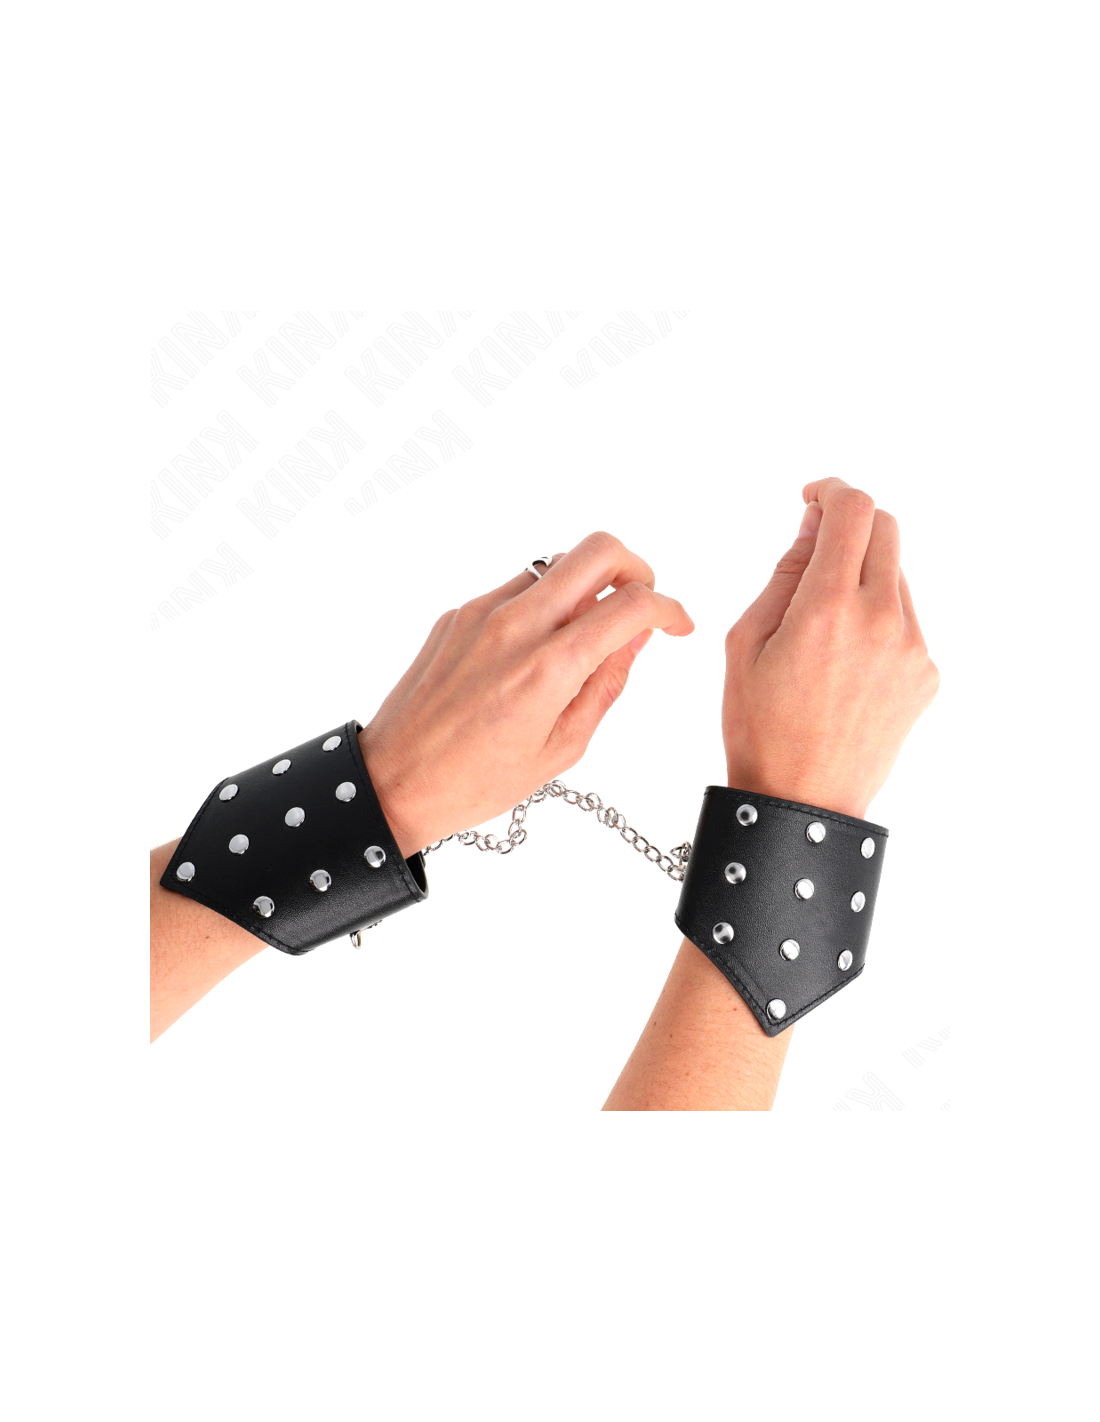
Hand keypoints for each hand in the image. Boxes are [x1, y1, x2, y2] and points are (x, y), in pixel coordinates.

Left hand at [360, 532, 693, 856]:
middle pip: (598, 549)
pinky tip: (538, 649)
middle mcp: (516, 625)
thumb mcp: (563, 746)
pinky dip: (543, 604)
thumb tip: (635, 638)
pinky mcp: (457, 613)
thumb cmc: (478, 780)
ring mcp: (482, 612)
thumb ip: (607, 684)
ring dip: (586, 586)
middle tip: (640, 604)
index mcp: (549, 667)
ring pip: (556, 563)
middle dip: (635, 568)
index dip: (670, 610)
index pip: (631, 606)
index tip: (678, 626)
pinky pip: (516, 588)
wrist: (396, 780)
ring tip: (586, 635)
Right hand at [722, 479, 938, 817]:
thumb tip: (811, 527)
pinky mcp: (926, 673)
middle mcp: (882, 620)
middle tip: (816, 543)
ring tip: (822, 623)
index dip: (831, 490)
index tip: (813, 498)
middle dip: (850, 523)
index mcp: (829, 608)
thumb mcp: (747, 641)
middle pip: (886, 529)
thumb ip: (785, 574)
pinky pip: (906, 619)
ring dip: (862, 573)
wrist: (803, 802)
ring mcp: (912, 648)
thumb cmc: (761, 727)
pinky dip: (877, 616)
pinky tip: (843, 658)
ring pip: (896, 575)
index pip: (853, 510)